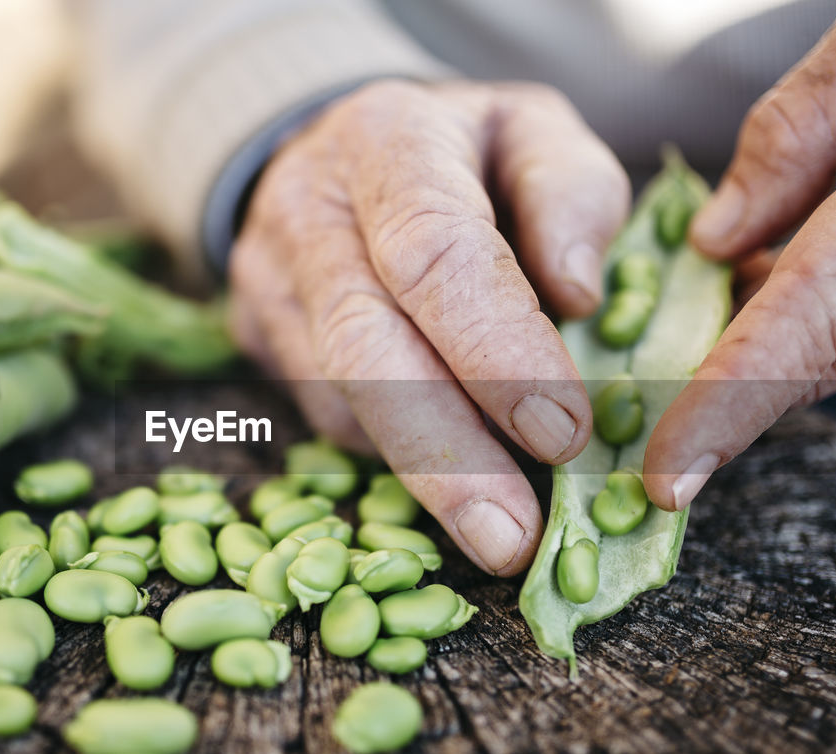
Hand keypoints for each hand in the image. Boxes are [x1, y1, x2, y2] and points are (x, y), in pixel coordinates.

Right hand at [228, 79, 628, 574]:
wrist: (339, 150)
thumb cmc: (462, 152)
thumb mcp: (534, 134)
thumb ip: (572, 193)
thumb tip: (579, 293)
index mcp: (387, 140)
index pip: (432, 253)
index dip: (497, 351)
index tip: (565, 432)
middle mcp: (310, 210)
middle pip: (364, 346)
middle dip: (446, 452)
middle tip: (514, 538)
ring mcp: (267, 280)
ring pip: (337, 399)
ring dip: (425, 475)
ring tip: (502, 529)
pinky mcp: (256, 338)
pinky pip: (325, 417)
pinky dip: (395, 457)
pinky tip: (455, 473)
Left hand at [645, 0, 835, 509]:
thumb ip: (803, 130)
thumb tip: (716, 238)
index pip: (805, 324)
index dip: (730, 408)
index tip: (670, 476)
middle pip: (811, 357)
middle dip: (719, 406)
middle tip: (630, 437)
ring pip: (832, 346)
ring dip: (748, 365)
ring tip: (661, 370)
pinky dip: (788, 322)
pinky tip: (735, 295)